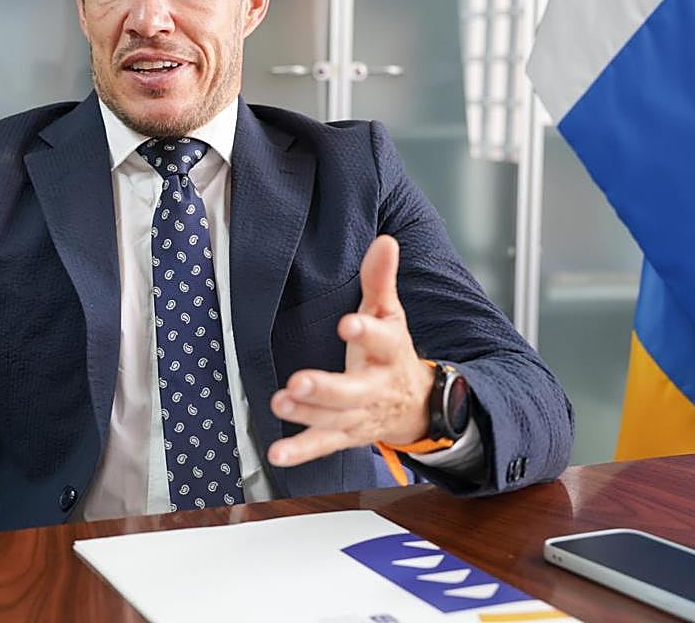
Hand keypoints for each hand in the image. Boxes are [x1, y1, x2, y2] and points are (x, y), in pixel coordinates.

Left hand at [267, 235, 434, 466]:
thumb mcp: (390, 314)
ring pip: (334, 419)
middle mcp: (376, 387)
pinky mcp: (345, 434)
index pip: (383, 340)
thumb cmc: (392, 352)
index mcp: (391, 351)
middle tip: (299, 382)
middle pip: (353, 390)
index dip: (367, 332)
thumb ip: (381, 279)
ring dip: (307, 414)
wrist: (416, 406)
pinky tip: (278, 454)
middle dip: (326, 388)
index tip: (349, 323)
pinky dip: (300, 452)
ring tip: (280, 403)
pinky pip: (323, 444)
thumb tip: (385, 240)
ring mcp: (360, 414)